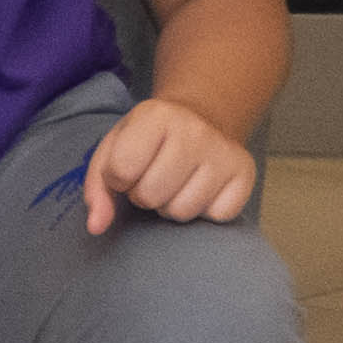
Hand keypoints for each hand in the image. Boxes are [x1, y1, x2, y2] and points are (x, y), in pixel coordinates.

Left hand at [85, 94, 257, 230]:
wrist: (202, 116)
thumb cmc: (149, 139)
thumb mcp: (114, 149)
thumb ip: (97, 188)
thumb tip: (96, 227)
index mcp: (155, 115)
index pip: (121, 171)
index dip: (118, 178)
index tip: (129, 167)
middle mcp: (194, 130)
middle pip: (151, 196)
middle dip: (144, 194)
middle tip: (154, 176)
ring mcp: (224, 152)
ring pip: (182, 212)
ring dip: (171, 205)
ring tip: (175, 183)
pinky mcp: (246, 173)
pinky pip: (216, 216)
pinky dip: (204, 210)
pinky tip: (200, 187)